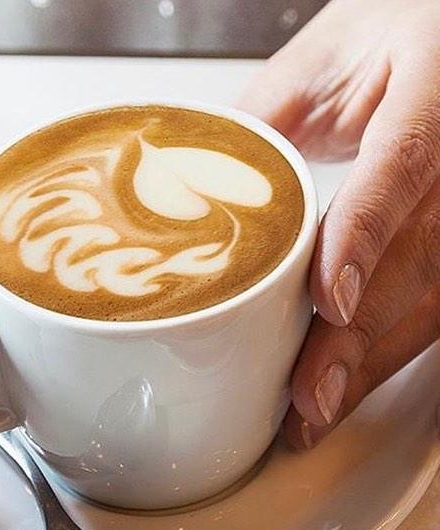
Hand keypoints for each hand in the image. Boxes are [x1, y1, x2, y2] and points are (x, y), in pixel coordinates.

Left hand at [238, 0, 439, 447]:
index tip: (328, 303)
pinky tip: (346, 386)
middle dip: (357, 341)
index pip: (402, 174)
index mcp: (431, 93)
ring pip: (429, 298)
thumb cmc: (399, 34)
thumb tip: (190, 183)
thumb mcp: (325, 59)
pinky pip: (431, 306)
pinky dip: (384, 353)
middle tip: (307, 400)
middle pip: (416, 262)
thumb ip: (266, 117)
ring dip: (369, 365)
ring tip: (313, 415)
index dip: (364, 242)